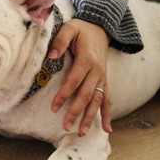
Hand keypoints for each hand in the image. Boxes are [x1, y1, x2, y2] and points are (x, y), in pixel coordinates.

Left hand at [49, 19, 110, 134]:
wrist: (100, 27)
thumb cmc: (81, 29)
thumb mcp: (69, 29)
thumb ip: (59, 41)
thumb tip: (51, 56)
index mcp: (87, 60)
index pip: (74, 81)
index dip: (64, 95)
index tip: (54, 107)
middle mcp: (97, 71)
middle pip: (86, 95)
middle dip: (76, 112)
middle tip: (66, 127)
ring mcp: (102, 77)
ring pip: (97, 100)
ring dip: (90, 117)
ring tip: (81, 132)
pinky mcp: (104, 80)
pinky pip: (108, 99)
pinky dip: (106, 114)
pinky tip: (106, 129)